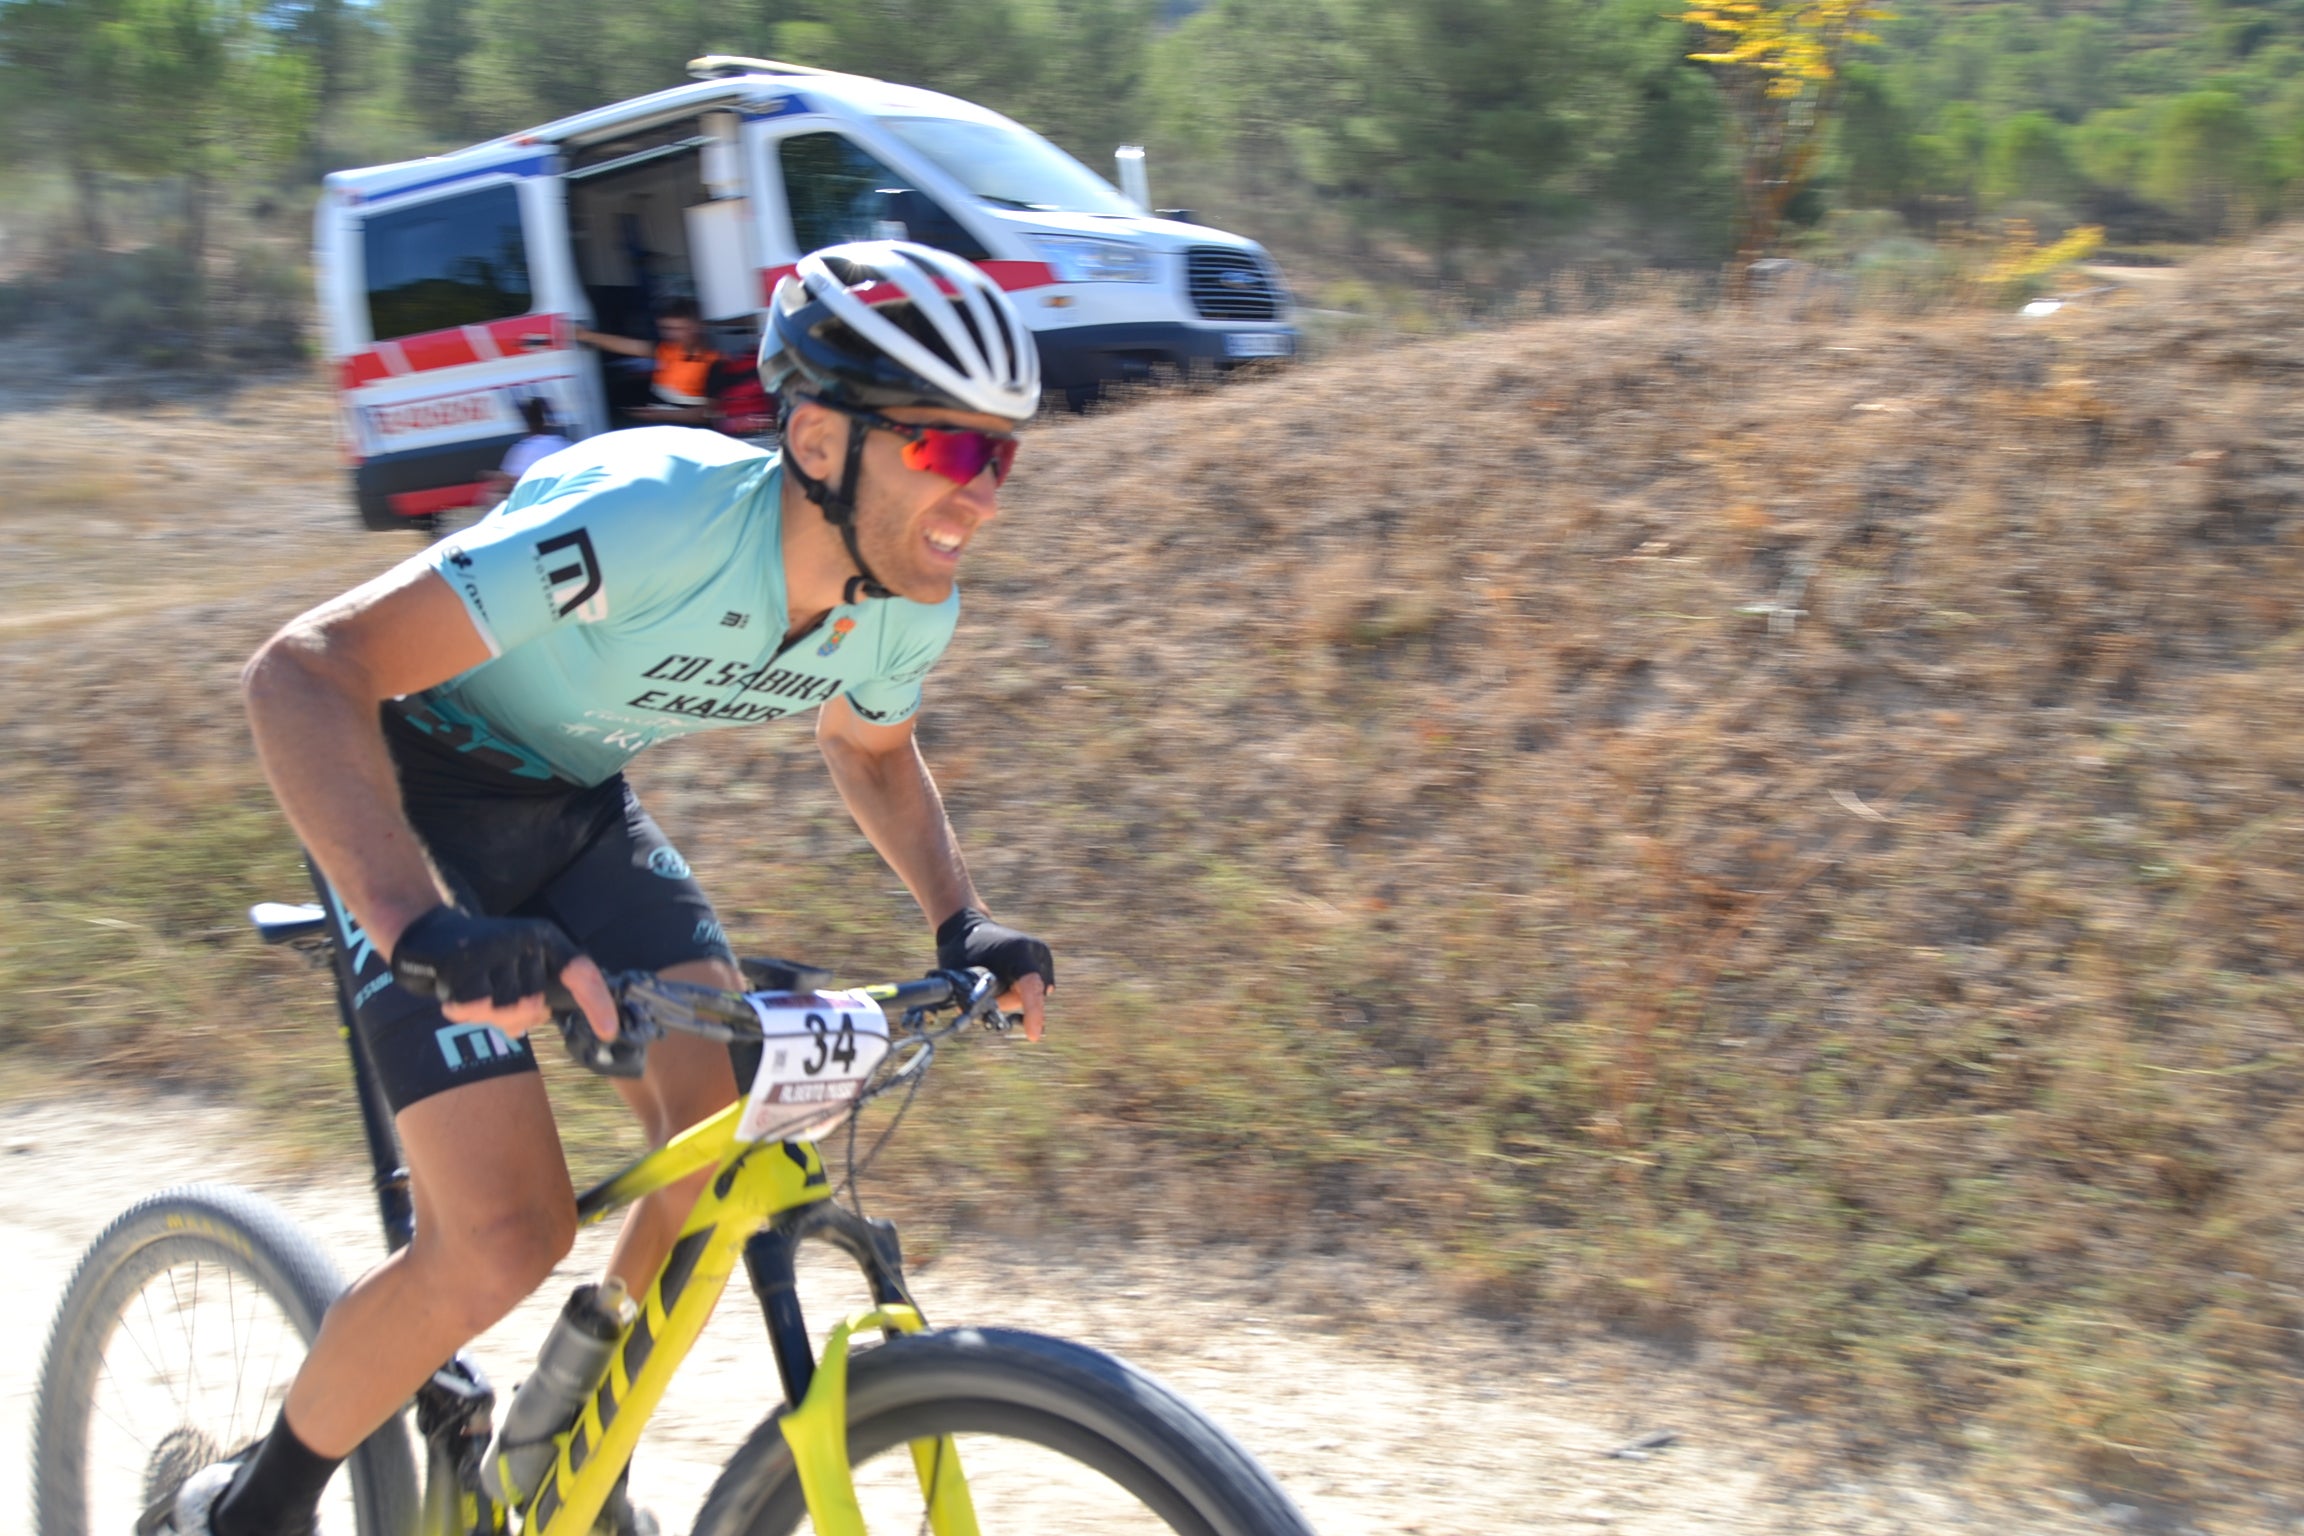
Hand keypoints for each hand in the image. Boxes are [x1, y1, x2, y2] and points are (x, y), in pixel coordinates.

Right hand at [389, 905, 618, 1040]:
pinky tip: (452, 995)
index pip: (582, 973)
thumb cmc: (481, 959)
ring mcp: (495, 948)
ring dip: (484, 1015)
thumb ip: (532, 998)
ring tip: (471, 995)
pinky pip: (472, 1007)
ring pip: (504, 1010)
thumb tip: (534, 1018)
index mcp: (546, 941)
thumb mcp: (516, 969)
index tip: (608, 1031)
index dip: (598, 1003)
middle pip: (533, 1007)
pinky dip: (461, 1011)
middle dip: (511, 1019)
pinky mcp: (463, 960)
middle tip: (490, 1001)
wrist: (426, 930)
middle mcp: (526, 940)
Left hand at [935, 908, 1052, 1042]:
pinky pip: (1034, 989)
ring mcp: (1042, 954)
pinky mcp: (1044, 960)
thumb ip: (975, 1000)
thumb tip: (984, 1021)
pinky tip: (1005, 979)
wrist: (970, 929)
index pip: (1030, 986)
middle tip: (985, 993)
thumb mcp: (961, 977)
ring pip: (1032, 995)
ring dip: (1013, 997)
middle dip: (1008, 1002)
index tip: (1033, 1035)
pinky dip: (1019, 991)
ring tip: (994, 982)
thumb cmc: (963, 952)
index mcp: (1017, 951)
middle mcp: (1036, 951)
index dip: (1033, 1013)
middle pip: (1029, 995)